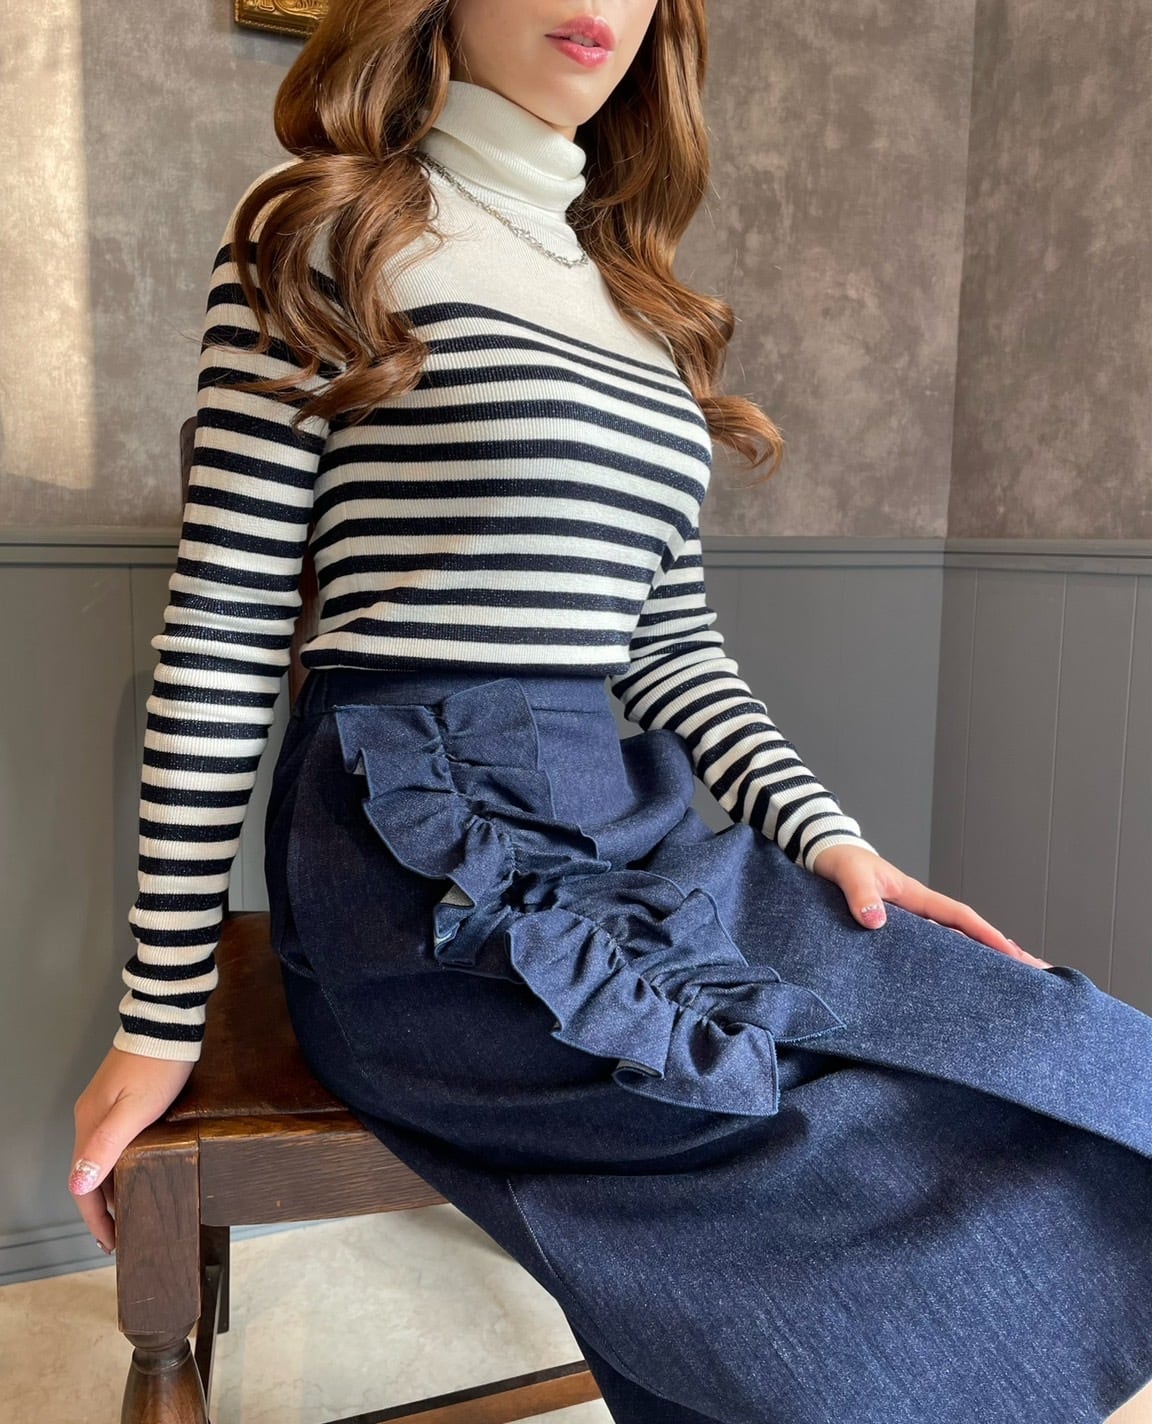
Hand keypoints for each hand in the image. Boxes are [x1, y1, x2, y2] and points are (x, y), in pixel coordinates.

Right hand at [70, 1046, 195, 1254]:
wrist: (168, 1023)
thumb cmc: (159, 1063)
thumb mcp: (137, 1109)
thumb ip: (108, 1145)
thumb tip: (79, 1183)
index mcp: (90, 1123)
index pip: (82, 1184)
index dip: (95, 1218)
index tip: (109, 1243)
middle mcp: (90, 1117)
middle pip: (88, 1174)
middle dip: (101, 1209)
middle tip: (119, 1235)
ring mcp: (103, 1107)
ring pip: (100, 1159)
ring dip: (110, 1188)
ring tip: (128, 1211)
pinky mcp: (118, 1098)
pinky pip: (110, 1143)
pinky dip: (118, 1165)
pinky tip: (135, 1171)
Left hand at [810, 844, 1051, 968]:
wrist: (824, 854)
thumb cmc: (839, 861)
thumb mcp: (849, 874)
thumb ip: (860, 894)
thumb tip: (875, 921)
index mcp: (916, 896)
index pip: (960, 917)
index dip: (987, 935)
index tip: (1014, 955)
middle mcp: (919, 909)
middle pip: (967, 932)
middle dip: (1000, 950)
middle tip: (1034, 973)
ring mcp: (910, 921)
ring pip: (952, 942)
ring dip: (979, 959)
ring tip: (1010, 985)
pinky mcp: (896, 931)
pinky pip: (930, 948)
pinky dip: (949, 962)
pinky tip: (958, 981)